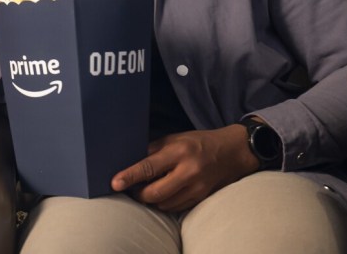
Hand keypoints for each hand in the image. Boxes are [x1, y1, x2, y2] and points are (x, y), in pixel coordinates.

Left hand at [110, 125, 258, 212]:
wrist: (232, 152)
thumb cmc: (198, 142)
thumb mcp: (175, 138)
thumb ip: (153, 149)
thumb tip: (130, 159)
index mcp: (179, 152)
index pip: (149, 167)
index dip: (130, 176)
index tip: (115, 183)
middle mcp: (188, 171)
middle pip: (154, 193)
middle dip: (138, 194)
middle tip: (129, 188)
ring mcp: (196, 188)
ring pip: (163, 204)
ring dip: (150, 200)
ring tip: (144, 189)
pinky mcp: (200, 198)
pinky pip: (175, 207)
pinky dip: (163, 203)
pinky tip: (160, 193)